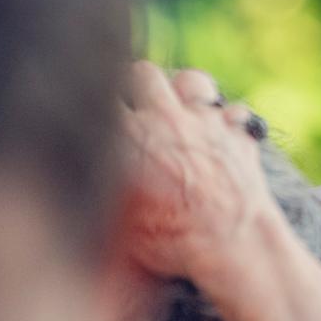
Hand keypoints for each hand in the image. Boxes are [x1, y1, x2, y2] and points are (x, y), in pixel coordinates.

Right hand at [118, 62, 276, 282]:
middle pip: (143, 74)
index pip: (102, 95)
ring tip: (181, 114)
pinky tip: (219, 136)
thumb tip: (81, 176)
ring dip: (184, 93)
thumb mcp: (116, 221)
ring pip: (191, 80)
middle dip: (137, 85)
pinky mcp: (238, 132)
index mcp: (128, 136)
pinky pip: (232, 110)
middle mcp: (166, 119)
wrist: (230, 246)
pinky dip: (226, 121)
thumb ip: (99, 184)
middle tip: (138, 106)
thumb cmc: (167, 243)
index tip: (99, 115)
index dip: (99, 103)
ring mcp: (206, 122)